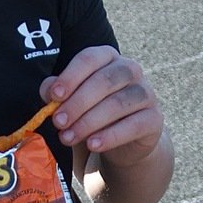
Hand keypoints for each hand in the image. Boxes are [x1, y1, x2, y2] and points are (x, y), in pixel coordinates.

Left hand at [42, 45, 163, 168]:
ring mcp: (146, 93)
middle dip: (77, 103)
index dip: (71, 76)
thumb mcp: (72, 101)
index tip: (54, 96)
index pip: (90, 59)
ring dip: (89, 122)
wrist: (125, 140)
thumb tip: (48, 92)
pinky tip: (93, 144)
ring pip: (117, 104)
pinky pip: (133, 125)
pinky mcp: (154, 118)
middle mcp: (130, 69)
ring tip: (68, 137)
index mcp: (108, 58)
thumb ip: (58, 92)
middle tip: (58, 122)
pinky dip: (111, 136)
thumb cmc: (92, 112)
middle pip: (104, 81)